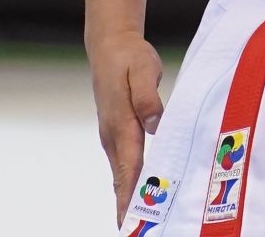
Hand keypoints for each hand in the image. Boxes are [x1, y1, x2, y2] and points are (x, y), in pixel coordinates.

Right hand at [89, 30, 165, 228]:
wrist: (109, 46)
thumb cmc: (130, 56)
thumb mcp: (143, 67)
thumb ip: (147, 96)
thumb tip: (154, 123)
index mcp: (121, 123)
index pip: (128, 167)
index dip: (130, 196)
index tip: (131, 221)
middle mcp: (113, 135)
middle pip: (122, 179)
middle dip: (130, 207)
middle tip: (140, 232)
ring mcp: (112, 136)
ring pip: (121, 174)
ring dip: (130, 198)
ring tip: (141, 223)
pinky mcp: (116, 133)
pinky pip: (124, 164)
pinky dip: (129, 183)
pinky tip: (140, 195)